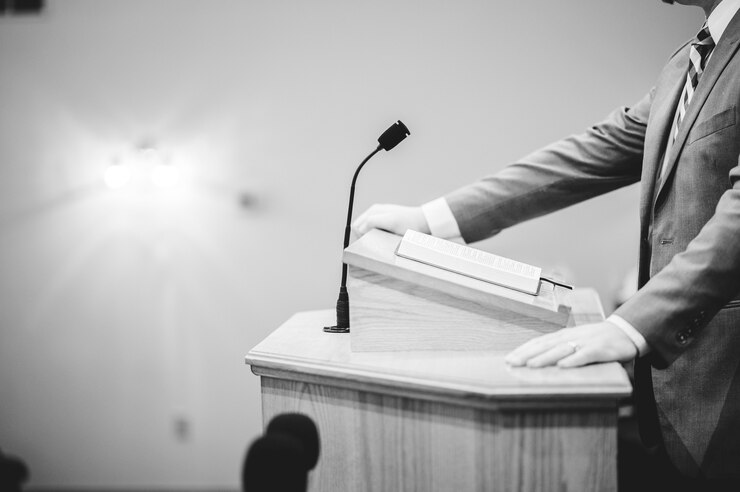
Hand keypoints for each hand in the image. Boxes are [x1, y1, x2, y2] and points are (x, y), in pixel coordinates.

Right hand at [352, 204, 429, 236]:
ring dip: (371, 237)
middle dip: (365, 237)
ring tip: (383, 240)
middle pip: (360, 228)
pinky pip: (374, 231)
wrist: (424, 222)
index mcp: (373, 211)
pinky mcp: (385, 222)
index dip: (361, 237)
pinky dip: (377, 236)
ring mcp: (380, 216)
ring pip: (367, 231)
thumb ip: (372, 222)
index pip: (356, 227)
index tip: (373, 242)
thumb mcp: (390, 222)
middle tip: (378, 242)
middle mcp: (375, 212)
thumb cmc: (409, 223)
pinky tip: (387, 238)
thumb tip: (360, 228)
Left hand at [504, 321, 637, 367]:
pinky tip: (563, 366)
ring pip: (561, 350)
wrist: (624, 331)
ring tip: (531, 365)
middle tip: (511, 362)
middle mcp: (571, 337)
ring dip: (545, 357)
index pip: (539, 342)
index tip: (509, 358)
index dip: (523, 350)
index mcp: (563, 336)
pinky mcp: (600, 349)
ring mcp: (585, 342)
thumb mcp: (575, 342)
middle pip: (545, 345)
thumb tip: (539, 362)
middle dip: (527, 354)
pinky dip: (574, 360)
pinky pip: (585, 355)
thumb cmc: (596, 340)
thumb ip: (560, 350)